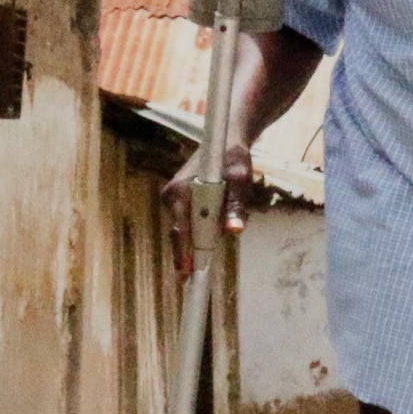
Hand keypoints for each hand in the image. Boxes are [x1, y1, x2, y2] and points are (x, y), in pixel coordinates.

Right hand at [160, 138, 255, 275]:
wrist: (226, 141)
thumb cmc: (233, 157)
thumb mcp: (241, 178)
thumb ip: (237, 204)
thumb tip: (233, 230)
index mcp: (181, 190)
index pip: (181, 228)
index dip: (184, 252)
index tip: (187, 272)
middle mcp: (172, 195)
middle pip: (182, 232)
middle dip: (199, 245)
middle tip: (207, 261)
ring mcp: (174, 199)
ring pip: (189, 228)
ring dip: (207, 232)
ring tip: (229, 213)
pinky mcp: (180, 202)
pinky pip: (191, 222)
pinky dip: (206, 226)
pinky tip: (221, 214)